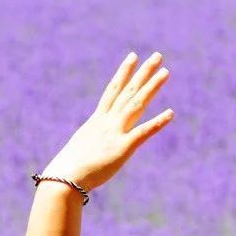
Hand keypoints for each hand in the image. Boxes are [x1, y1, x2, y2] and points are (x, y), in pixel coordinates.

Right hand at [39, 50, 173, 193]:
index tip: (132, 57)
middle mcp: (107, 122)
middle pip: (128, 92)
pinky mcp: (122, 149)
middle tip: (157, 56)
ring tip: (165, 72)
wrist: (64, 179)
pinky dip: (157, 123)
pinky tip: (170, 113)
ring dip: (151, 88)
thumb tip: (90, 147)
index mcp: (96, 120)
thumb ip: (90, 143)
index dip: (123, 73)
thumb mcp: (80, 148)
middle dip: (143, 73)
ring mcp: (115, 133)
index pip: (112, 91)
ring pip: (136, 104)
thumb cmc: (68, 169)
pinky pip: (142, 133)